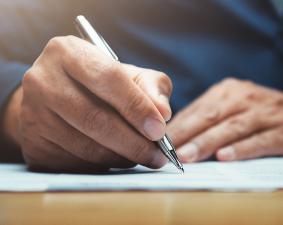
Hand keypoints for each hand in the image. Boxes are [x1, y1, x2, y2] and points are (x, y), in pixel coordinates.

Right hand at [3, 36, 172, 171]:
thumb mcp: (127, 74)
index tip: (159, 129)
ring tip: (143, 157)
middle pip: (94, 118)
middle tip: (158, 155)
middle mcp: (43, 79)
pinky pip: (76, 162)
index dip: (137, 106)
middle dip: (133, 142)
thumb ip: (150, 87)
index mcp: (68, 51)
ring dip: (122, 157)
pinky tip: (118, 159)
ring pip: (86, 146)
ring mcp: (33, 114)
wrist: (55, 97)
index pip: (108, 78)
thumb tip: (163, 113)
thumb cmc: (97, 84)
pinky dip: (104, 165)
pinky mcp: (34, 143)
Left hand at [167, 78, 282, 161]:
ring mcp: (264, 113)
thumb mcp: (231, 105)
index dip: (177, 125)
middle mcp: (244, 99)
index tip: (158, 139)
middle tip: (165, 149)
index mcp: (228, 92)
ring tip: (186, 156)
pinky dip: (241, 149)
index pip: (197, 109)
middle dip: (186, 134)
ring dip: (207, 142)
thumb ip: (206, 117)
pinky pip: (260, 140)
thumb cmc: (257, 112)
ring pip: (231, 128)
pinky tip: (224, 157)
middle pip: (211, 116)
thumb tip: (175, 133)